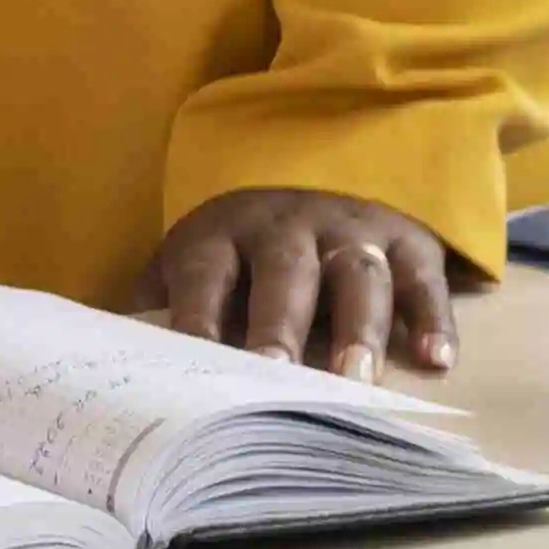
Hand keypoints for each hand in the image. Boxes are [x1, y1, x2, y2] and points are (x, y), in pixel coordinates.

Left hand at [139, 188, 462, 382]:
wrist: (320, 168)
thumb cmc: (242, 251)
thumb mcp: (193, 262)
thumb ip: (159, 308)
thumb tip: (110, 366)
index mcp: (223, 232)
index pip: (205, 272)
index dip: (196, 316)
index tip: (190, 364)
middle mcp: (288, 224)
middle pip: (286, 271)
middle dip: (280, 325)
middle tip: (275, 377)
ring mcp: (351, 229)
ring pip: (357, 272)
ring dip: (358, 326)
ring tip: (358, 380)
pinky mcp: (406, 240)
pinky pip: (423, 275)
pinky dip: (433, 316)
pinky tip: (438, 359)